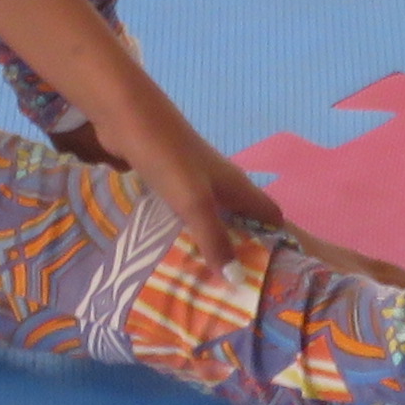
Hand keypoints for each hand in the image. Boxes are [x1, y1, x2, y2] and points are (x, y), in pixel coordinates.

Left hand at [94, 93, 280, 275]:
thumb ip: (214, 239)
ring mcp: (193, 179)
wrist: (126, 116)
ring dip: (210, 241)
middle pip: (242, 218)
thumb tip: (239, 282)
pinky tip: (171, 250)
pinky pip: (183, 211)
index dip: (277, 242)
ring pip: (211, 216)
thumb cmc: (168, 157)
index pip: (271, 215)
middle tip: (235, 287)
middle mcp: (222, 182)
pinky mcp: (167, 179)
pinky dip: (183, 230)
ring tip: (204, 278)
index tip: (274, 275)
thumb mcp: (195, 202)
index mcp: (237, 185)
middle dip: (242, 249)